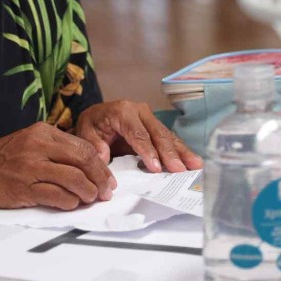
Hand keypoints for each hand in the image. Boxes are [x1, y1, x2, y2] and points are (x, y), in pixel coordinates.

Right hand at [0, 122, 114, 211]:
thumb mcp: (26, 143)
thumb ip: (53, 149)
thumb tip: (85, 164)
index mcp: (42, 132)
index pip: (83, 146)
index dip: (100, 164)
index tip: (108, 178)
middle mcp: (38, 146)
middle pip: (83, 161)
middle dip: (100, 179)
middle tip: (107, 192)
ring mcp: (30, 167)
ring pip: (74, 179)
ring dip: (88, 192)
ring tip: (92, 199)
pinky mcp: (23, 189)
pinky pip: (57, 196)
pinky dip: (70, 202)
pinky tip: (73, 205)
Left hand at [77, 100, 202, 172]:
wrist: (97, 116)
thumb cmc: (92, 125)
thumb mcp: (85, 132)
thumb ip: (94, 144)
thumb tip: (104, 157)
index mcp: (122, 111)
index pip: (138, 134)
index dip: (148, 151)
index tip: (157, 168)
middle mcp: (140, 111)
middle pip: (158, 134)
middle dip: (170, 153)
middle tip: (179, 169)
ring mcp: (150, 117)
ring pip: (168, 135)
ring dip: (182, 152)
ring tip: (195, 165)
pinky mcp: (156, 126)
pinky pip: (170, 138)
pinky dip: (181, 150)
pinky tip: (192, 161)